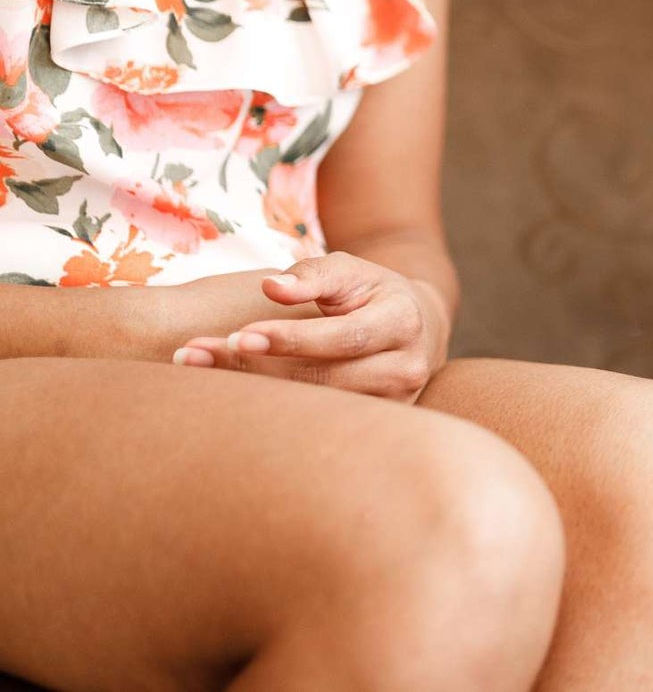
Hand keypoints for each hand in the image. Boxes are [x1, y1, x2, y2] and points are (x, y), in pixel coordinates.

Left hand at [171, 253, 446, 402]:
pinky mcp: (375, 426)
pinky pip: (317, 424)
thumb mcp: (349, 269)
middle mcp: (405, 370)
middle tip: (193, 355)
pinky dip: (270, 413)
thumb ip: (312, 273)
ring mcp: (394, 404)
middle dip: (255, 369)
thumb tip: (270, 287)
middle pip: (323, 380)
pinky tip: (226, 402)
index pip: (342, 339)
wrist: (416, 326)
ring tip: (195, 373)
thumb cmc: (370, 292)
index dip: (290, 339)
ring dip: (252, 395)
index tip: (238, 336)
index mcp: (402, 324)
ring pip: (316, 408)